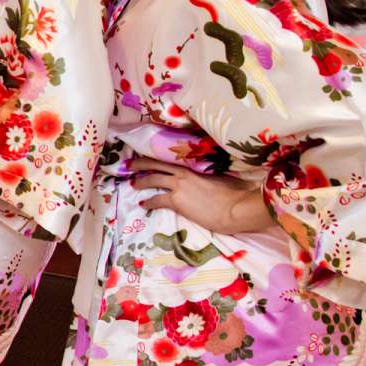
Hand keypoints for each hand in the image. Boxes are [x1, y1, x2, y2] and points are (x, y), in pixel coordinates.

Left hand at [134, 159, 273, 234]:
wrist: (236, 208)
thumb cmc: (236, 194)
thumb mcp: (222, 178)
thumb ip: (211, 175)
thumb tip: (210, 178)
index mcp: (195, 167)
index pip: (171, 160)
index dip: (157, 158)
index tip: (147, 156)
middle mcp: (184, 174)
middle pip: (156, 165)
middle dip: (140, 164)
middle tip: (129, 164)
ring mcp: (179, 186)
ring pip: (152, 179)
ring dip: (140, 181)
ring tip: (132, 184)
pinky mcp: (177, 200)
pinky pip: (156, 199)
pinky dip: (148, 202)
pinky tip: (143, 204)